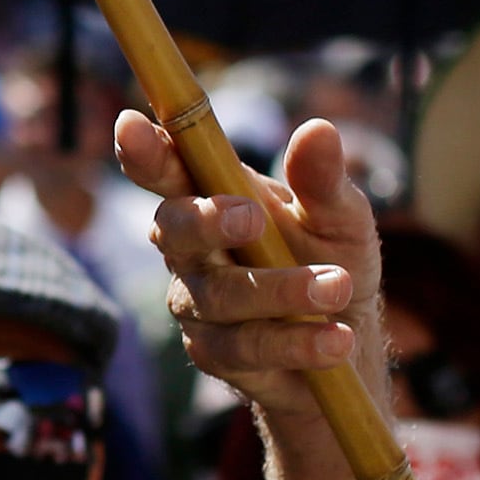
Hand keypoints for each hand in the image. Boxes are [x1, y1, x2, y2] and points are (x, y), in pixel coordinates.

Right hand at [112, 106, 381, 425]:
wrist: (349, 342)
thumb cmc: (332, 260)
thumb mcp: (340, 217)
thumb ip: (323, 181)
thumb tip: (318, 129)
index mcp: (213, 196)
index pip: (169, 169)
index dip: (145, 151)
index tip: (131, 125)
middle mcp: (192, 249)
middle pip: (174, 230)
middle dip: (207, 221)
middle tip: (253, 217)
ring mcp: (197, 303)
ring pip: (221, 296)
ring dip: (282, 290)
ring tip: (339, 286)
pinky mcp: (213, 354)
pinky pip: (245, 347)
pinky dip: (295, 342)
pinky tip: (335, 339)